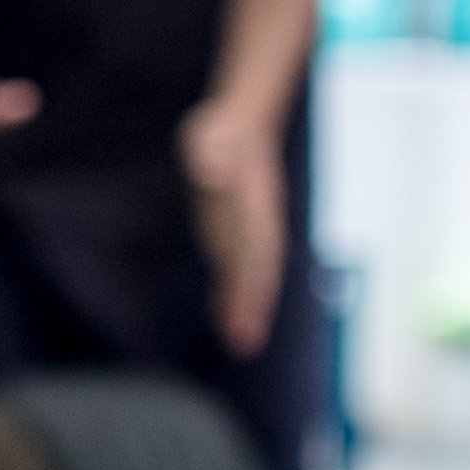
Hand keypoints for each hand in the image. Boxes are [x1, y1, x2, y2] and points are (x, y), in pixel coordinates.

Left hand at [178, 94, 289, 358]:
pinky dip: (232, 295)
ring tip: (241, 344)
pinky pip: (235, 269)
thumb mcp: (211, 137)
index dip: (254, 281)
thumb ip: (212, 156)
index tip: (250, 309)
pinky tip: (226, 319)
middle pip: (257, 272)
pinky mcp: (233, 234)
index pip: (257, 251)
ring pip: (249, 277)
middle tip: (245, 344)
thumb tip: (211, 171)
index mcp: (254, 209)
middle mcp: (256, 226)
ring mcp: (246, 232)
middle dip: (252, 307)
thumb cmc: (224, 132)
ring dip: (245, 309)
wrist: (241, 125)